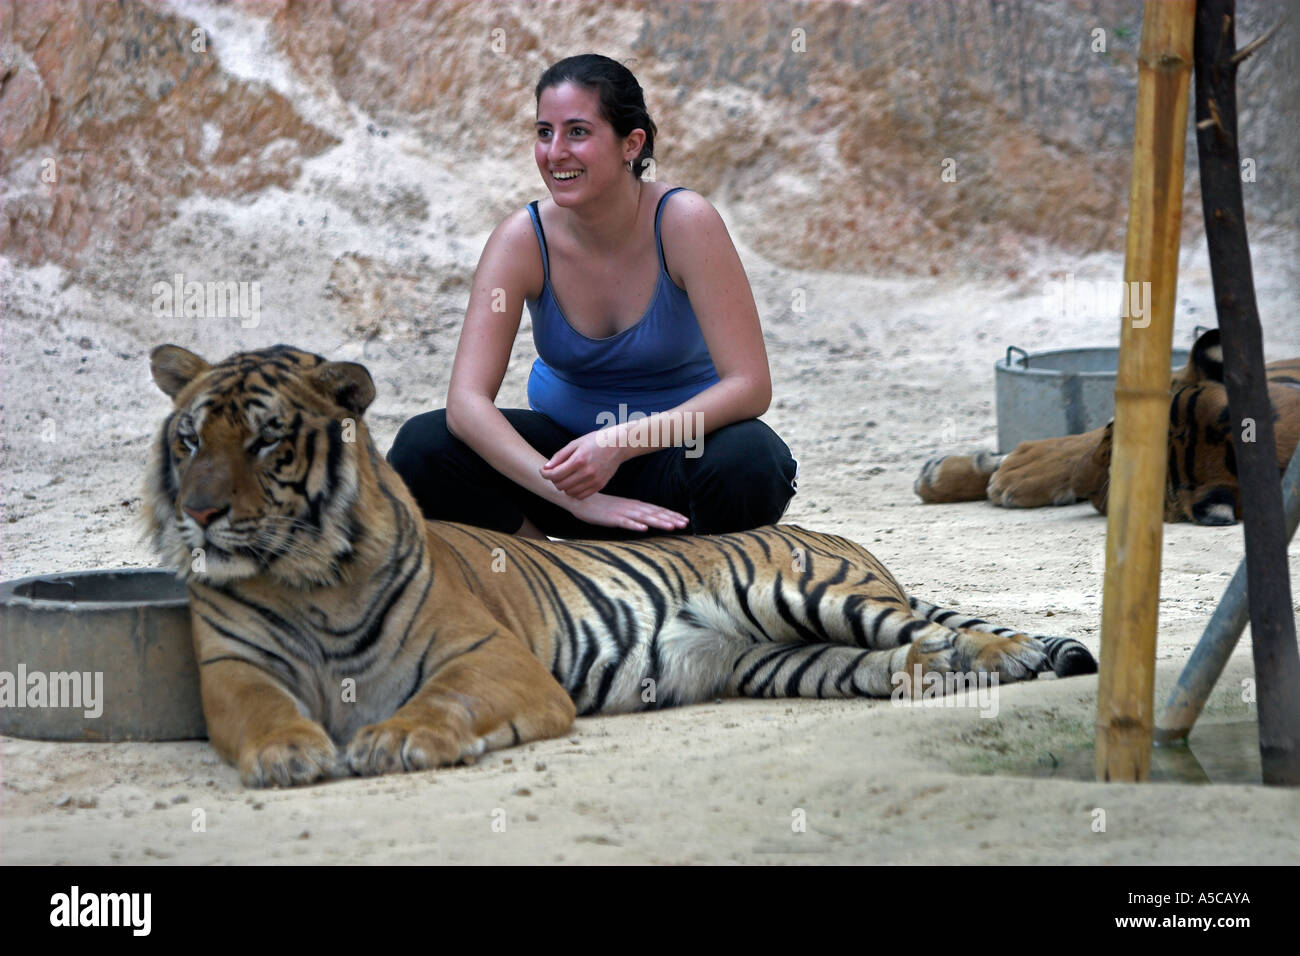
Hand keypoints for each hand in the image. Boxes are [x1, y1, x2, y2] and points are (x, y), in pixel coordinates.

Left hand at [540, 430, 625, 499]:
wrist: (618, 445)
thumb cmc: (595, 441)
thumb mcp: (575, 443)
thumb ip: (559, 456)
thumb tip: (546, 468)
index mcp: (579, 460)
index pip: (555, 474)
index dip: (545, 474)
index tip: (543, 471)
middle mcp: (587, 472)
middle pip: (560, 485)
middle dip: (554, 480)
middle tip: (554, 473)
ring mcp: (594, 481)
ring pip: (569, 492)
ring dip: (564, 486)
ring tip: (565, 477)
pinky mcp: (599, 486)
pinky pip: (580, 496)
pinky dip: (574, 491)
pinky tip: (574, 482)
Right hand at [565, 492, 689, 532]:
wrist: (580, 499)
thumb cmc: (601, 506)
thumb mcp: (621, 509)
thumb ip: (634, 513)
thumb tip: (647, 519)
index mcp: (635, 506)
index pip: (657, 510)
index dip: (671, 515)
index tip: (685, 520)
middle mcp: (631, 508)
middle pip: (654, 513)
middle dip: (671, 518)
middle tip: (686, 523)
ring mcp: (621, 513)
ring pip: (644, 518)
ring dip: (658, 522)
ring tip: (672, 527)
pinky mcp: (610, 518)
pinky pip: (624, 522)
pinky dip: (634, 525)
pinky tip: (644, 529)